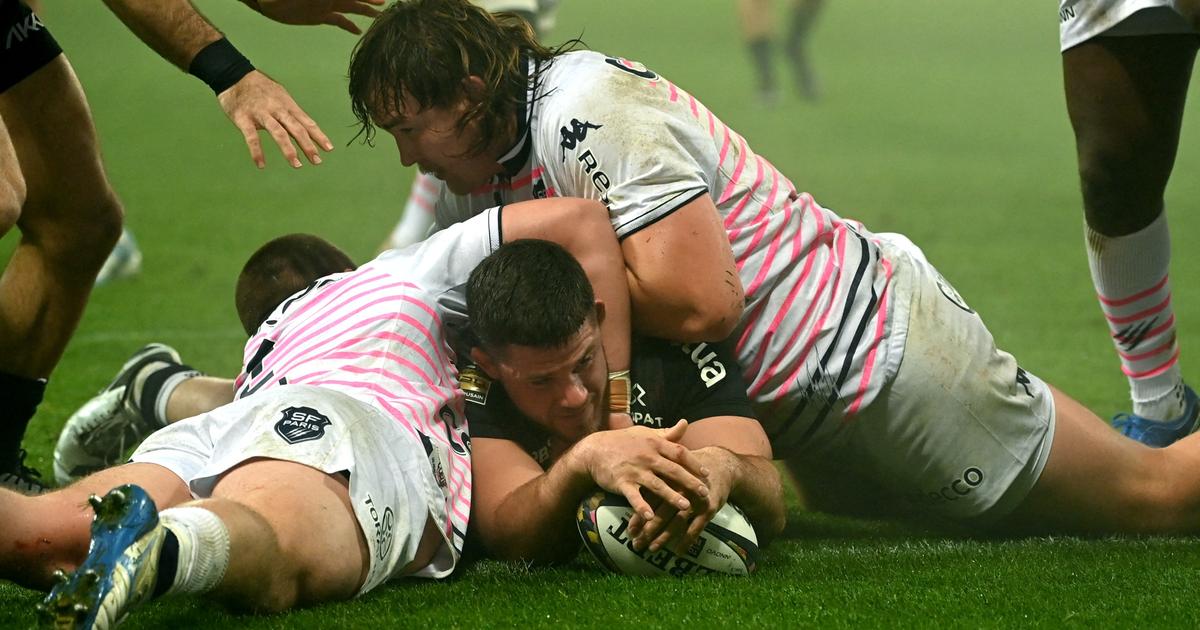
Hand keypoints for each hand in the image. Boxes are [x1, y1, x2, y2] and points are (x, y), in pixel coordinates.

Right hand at [217, 71, 332, 167]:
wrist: (234, 75)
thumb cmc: (260, 89)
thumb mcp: (280, 97)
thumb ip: (291, 114)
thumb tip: (307, 130)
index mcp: (287, 105)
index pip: (306, 122)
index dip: (318, 136)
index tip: (329, 149)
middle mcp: (277, 109)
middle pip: (296, 128)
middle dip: (308, 145)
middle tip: (317, 161)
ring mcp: (261, 114)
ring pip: (278, 132)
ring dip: (289, 150)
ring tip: (297, 164)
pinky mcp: (244, 118)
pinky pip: (251, 137)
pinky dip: (257, 151)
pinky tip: (261, 164)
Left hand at [252, 0, 383, 33]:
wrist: (267, 0)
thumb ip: (325, 1)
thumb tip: (331, 0)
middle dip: (369, 0)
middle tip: (385, 4)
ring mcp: (326, 6)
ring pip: (350, 7)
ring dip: (363, 10)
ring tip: (378, 14)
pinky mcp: (319, 16)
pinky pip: (338, 20)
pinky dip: (348, 25)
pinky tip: (358, 31)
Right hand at [577, 420, 709, 522]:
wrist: (594, 449)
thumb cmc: (622, 441)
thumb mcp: (645, 433)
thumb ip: (666, 433)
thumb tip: (685, 423)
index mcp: (654, 443)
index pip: (679, 452)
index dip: (694, 463)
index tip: (706, 474)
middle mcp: (646, 456)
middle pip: (673, 470)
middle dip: (690, 482)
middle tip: (704, 493)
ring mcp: (634, 470)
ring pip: (657, 485)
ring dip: (671, 496)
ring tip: (685, 507)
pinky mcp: (622, 482)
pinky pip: (633, 496)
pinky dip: (641, 507)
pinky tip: (649, 517)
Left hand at [630, 446, 733, 553]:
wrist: (720, 465)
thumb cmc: (688, 472)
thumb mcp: (671, 473)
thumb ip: (653, 486)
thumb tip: (632, 501)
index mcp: (668, 479)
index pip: (650, 501)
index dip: (639, 517)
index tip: (630, 532)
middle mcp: (680, 488)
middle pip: (662, 512)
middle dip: (648, 531)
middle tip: (637, 544)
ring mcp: (695, 499)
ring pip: (677, 521)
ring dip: (664, 537)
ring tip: (653, 548)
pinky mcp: (709, 507)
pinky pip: (696, 527)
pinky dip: (687, 541)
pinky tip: (678, 552)